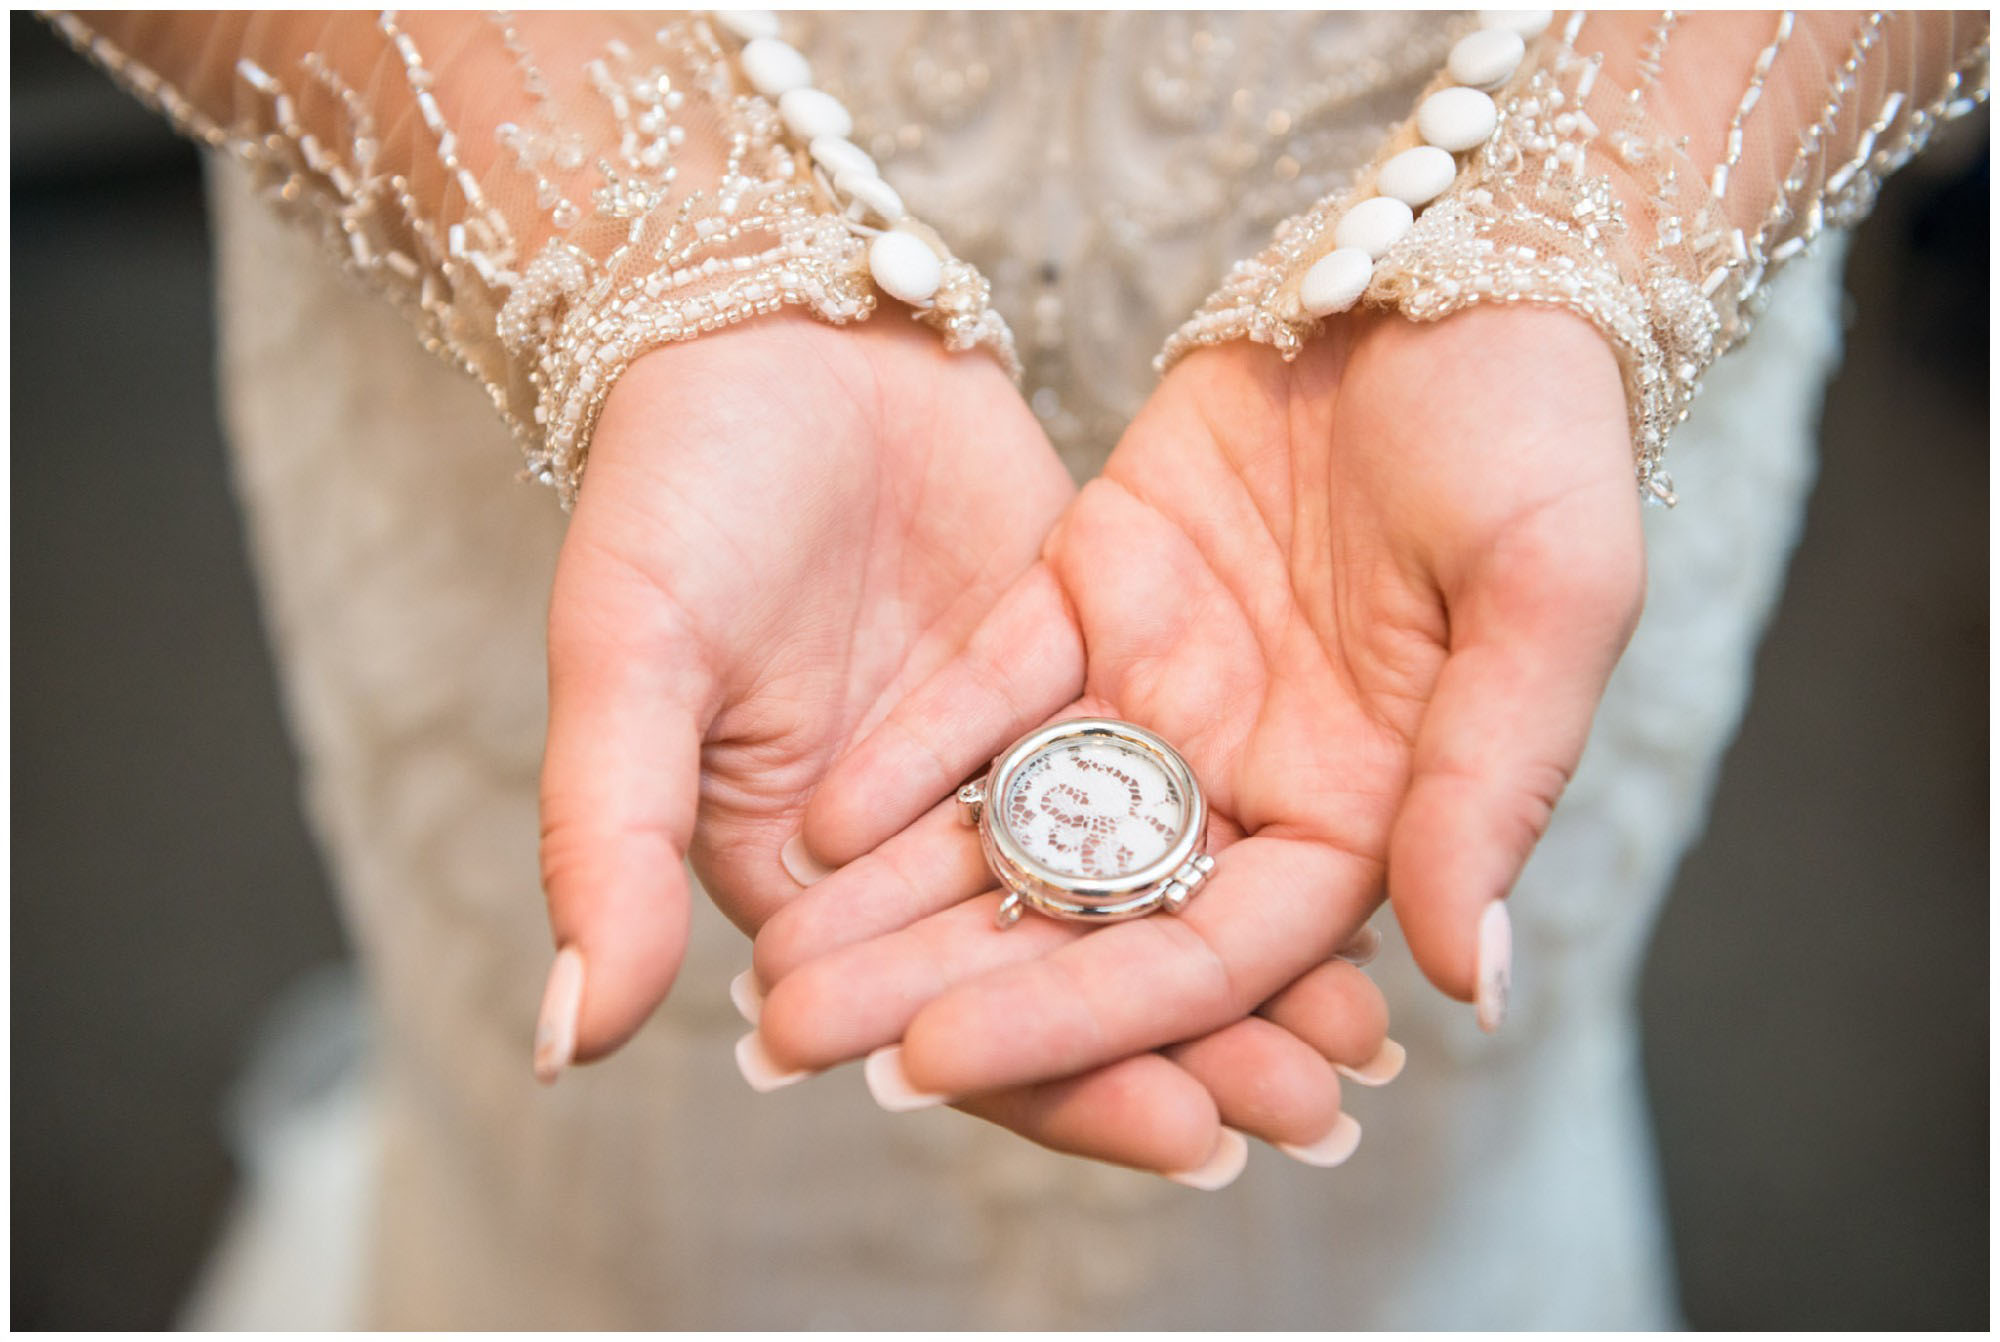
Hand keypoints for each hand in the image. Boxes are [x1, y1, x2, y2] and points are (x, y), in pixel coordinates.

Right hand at [535, 311, 1399, 1183]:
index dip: (1062, 1083)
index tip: (1186, 1132)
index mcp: (803, 883)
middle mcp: (914, 849)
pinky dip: (1244, 833)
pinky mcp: (1077, 675)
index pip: (946, 1017)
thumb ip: (607, 844)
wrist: (773, 326)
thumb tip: (571, 1040)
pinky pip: (1168, 778)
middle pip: (1061, 976)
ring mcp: (1003, 763)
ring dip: (1240, 968)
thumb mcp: (627, 662)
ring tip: (1359, 1035)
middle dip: (1189, 1052)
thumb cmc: (670, 492)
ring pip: (1130, 890)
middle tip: (1313, 1109)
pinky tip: (1355, 884)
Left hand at [753, 305, 1644, 1102]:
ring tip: (775, 959)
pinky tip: (818, 818)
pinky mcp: (1093, 592)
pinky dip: (914, 751)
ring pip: (1022, 817)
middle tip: (796, 1042)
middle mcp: (1249, 775)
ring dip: (901, 892)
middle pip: (1089, 913)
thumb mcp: (1552, 599)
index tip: (941, 1063)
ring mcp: (1163, 688)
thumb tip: (1467, 989)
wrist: (1453, 264)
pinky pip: (993, 689)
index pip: (1212, 958)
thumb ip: (1492, 789)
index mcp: (1365, 812)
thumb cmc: (1539, 430)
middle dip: (946, 982)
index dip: (1084, 1018)